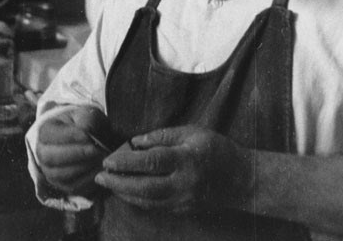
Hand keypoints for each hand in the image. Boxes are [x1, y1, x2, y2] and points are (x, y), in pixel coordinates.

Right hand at [36, 107, 116, 196]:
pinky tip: (100, 168)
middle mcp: (42, 154)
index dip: (68, 136)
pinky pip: (73, 187)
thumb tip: (86, 133)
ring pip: (62, 175)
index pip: (50, 136)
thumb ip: (86, 119)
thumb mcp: (87, 114)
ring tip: (100, 157)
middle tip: (95, 149)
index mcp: (45, 131)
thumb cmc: (85, 124)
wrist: (90, 140)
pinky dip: (88, 179)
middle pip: (52, 158)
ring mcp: (51, 172)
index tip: (87, 135)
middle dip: (76, 154)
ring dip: (83, 167)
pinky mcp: (63, 186)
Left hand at [95, 125, 249, 214]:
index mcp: (186, 159)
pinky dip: (137, 200)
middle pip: (144, 187)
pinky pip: (155, 207)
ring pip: (147, 201)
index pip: (150, 162)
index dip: (126, 162)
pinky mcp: (183, 210)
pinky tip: (126, 192)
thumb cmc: (217, 149)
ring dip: (124, 193)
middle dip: (118, 182)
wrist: (241, 179)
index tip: (108, 159)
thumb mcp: (193, 132)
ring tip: (108, 183)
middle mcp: (183, 183)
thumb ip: (163, 136)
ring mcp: (183, 200)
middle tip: (100, 175)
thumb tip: (136, 142)